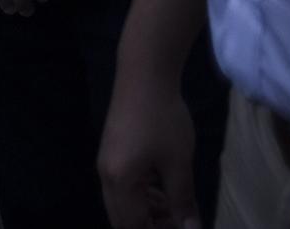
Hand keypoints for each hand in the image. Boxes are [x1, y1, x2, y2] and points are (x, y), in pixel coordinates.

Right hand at [98, 65, 201, 227]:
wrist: (144, 75)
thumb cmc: (163, 120)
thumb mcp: (178, 163)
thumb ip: (182, 200)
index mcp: (120, 182)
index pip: (134, 225)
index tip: (180, 228)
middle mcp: (107, 176)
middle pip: (122, 218)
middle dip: (148, 225)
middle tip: (178, 221)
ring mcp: (107, 163)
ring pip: (122, 202)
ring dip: (146, 211)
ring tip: (175, 208)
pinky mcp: (112, 151)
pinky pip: (123, 185)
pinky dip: (142, 195)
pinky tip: (163, 188)